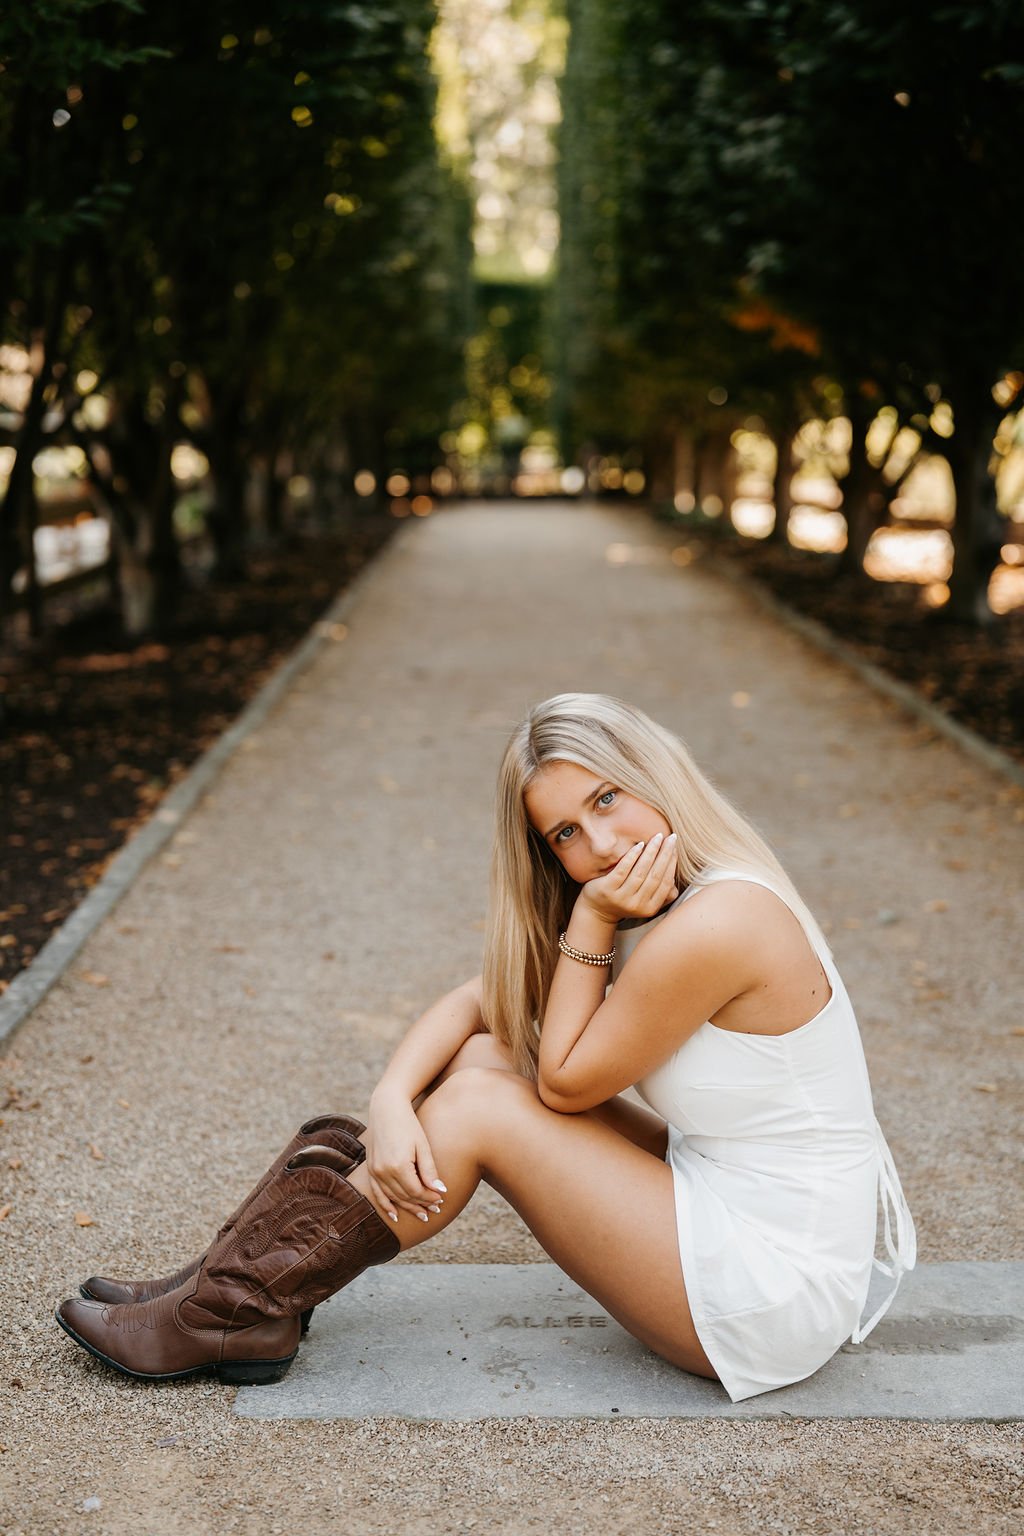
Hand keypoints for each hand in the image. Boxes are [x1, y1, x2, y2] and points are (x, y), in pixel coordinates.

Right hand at [363, 1094, 447, 1225]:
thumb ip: (429, 1170)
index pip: (416, 1191)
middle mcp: (383, 1171)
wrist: (386, 1108)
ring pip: (392, 1197)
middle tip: (435, 1210)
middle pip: (404, 1196)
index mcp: (398, 1166)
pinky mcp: (370, 1168)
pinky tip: (395, 1215)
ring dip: (407, 1207)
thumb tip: (440, 1191)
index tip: (441, 1200)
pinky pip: (377, 1193)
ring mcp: (374, 1171)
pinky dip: (386, 1205)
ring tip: (422, 1214)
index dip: (429, 1198)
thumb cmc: (408, 1124)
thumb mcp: (422, 1146)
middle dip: (421, 1204)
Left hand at [577, 832, 678, 925]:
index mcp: (650, 909)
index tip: (675, 848)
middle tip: (671, 838)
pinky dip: (633, 856)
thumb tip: (674, 874)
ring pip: (641, 871)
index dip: (672, 864)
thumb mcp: (645, 901)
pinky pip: (623, 869)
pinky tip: (640, 844)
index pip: (665, 883)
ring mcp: (621, 898)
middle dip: (665, 854)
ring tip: (657, 837)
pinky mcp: (607, 889)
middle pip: (655, 875)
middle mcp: (637, 905)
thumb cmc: (625, 900)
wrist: (597, 910)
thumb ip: (661, 892)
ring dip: (651, 852)